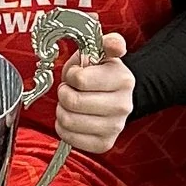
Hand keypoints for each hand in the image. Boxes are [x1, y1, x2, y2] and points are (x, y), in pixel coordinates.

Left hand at [53, 32, 134, 155]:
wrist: (114, 96)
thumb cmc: (101, 73)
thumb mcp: (102, 52)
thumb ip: (108, 43)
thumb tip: (117, 44)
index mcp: (123, 80)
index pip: (80, 79)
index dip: (71, 75)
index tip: (76, 74)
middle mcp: (123, 106)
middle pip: (72, 102)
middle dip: (64, 93)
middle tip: (71, 89)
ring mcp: (114, 127)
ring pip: (68, 121)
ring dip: (63, 110)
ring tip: (72, 103)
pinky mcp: (104, 143)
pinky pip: (69, 138)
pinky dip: (64, 128)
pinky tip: (73, 118)